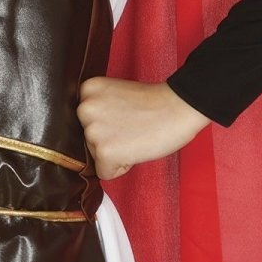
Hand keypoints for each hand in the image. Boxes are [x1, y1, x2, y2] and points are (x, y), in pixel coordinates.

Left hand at [76, 77, 211, 180]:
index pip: (85, 119)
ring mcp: (93, 130)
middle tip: (131, 128)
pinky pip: (104, 173)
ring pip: (96, 155)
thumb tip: (89, 132)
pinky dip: (121, 168)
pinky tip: (136, 150)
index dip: (107, 123)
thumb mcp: (114, 94)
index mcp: (87, 89)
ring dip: (116, 153)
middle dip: (108, 139)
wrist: (177, 108)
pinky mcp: (105, 152)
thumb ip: (98, 108)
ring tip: (135, 137)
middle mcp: (84, 108)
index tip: (124, 117)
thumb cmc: (152, 103)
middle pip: (88, 138)